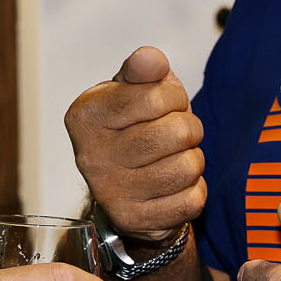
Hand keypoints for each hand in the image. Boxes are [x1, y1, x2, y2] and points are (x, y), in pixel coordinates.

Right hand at [64, 47, 203, 242]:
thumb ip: (142, 69)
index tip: (164, 104)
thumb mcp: (132, 89)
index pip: (155, 96)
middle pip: (176, 133)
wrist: (125, 183)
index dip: (173, 97)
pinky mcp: (135, 221)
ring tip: (173, 158)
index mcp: (87, 116)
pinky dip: (193, 190)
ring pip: (188, 167)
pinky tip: (173, 185)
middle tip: (174, 133)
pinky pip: (192, 200)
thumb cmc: (133, 126)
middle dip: (188, 128)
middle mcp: (91, 156)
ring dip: (192, 159)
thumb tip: (149, 59)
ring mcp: (112, 193)